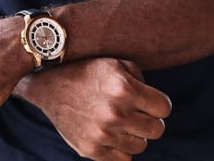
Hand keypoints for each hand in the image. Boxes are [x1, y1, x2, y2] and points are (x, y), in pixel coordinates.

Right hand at [18, 57, 171, 160]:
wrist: (49, 84)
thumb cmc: (88, 71)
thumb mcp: (116, 63)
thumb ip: (141, 80)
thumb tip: (156, 104)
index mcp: (124, 89)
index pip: (164, 108)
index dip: (158, 104)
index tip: (148, 101)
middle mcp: (115, 113)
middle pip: (156, 130)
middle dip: (149, 120)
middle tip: (135, 112)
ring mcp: (102, 134)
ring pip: (141, 146)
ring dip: (134, 135)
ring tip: (120, 122)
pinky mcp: (91, 150)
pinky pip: (124, 160)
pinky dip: (121, 149)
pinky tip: (111, 134)